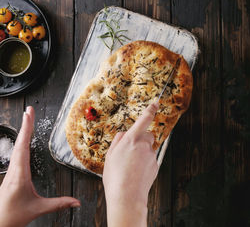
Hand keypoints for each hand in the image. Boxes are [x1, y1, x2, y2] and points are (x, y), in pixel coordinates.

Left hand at [0, 107, 80, 226]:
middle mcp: (13, 169)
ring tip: (27, 118)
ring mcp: (11, 170)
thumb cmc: (12, 216)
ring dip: (22, 131)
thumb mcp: (37, 208)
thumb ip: (58, 203)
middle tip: (29, 110)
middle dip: (25, 124)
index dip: (26, 129)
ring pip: (17, 146)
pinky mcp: (11, 173)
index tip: (28, 115)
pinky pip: (16, 152)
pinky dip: (21, 140)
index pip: (23, 147)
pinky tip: (24, 138)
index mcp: (19, 174)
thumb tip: (76, 202)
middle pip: (19, 142)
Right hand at [103, 101, 158, 226]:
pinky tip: (136, 172)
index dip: (150, 110)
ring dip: (142, 152)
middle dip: (141, 139)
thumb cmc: (115, 177)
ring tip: (131, 166)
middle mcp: (143, 145)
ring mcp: (151, 156)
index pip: (143, 120)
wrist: (127, 197)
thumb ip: (118, 141)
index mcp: (131, 140)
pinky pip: (151, 159)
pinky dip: (145, 163)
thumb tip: (124, 134)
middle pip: (147, 135)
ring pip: (149, 148)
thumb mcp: (110, 156)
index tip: (155, 103)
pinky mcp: (156, 165)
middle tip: (130, 151)